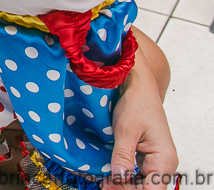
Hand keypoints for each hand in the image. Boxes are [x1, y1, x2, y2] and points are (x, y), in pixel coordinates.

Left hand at [106, 66, 178, 189]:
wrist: (137, 85)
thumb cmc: (136, 103)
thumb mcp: (126, 130)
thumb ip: (123, 156)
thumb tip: (118, 178)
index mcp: (164, 159)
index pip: (151, 189)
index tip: (109, 187)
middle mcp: (162, 163)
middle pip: (145, 187)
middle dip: (124, 188)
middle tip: (101, 185)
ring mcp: (154, 160)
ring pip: (139, 182)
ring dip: (122, 183)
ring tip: (102, 182)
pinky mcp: (144, 155)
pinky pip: (136, 173)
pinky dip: (123, 175)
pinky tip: (108, 176)